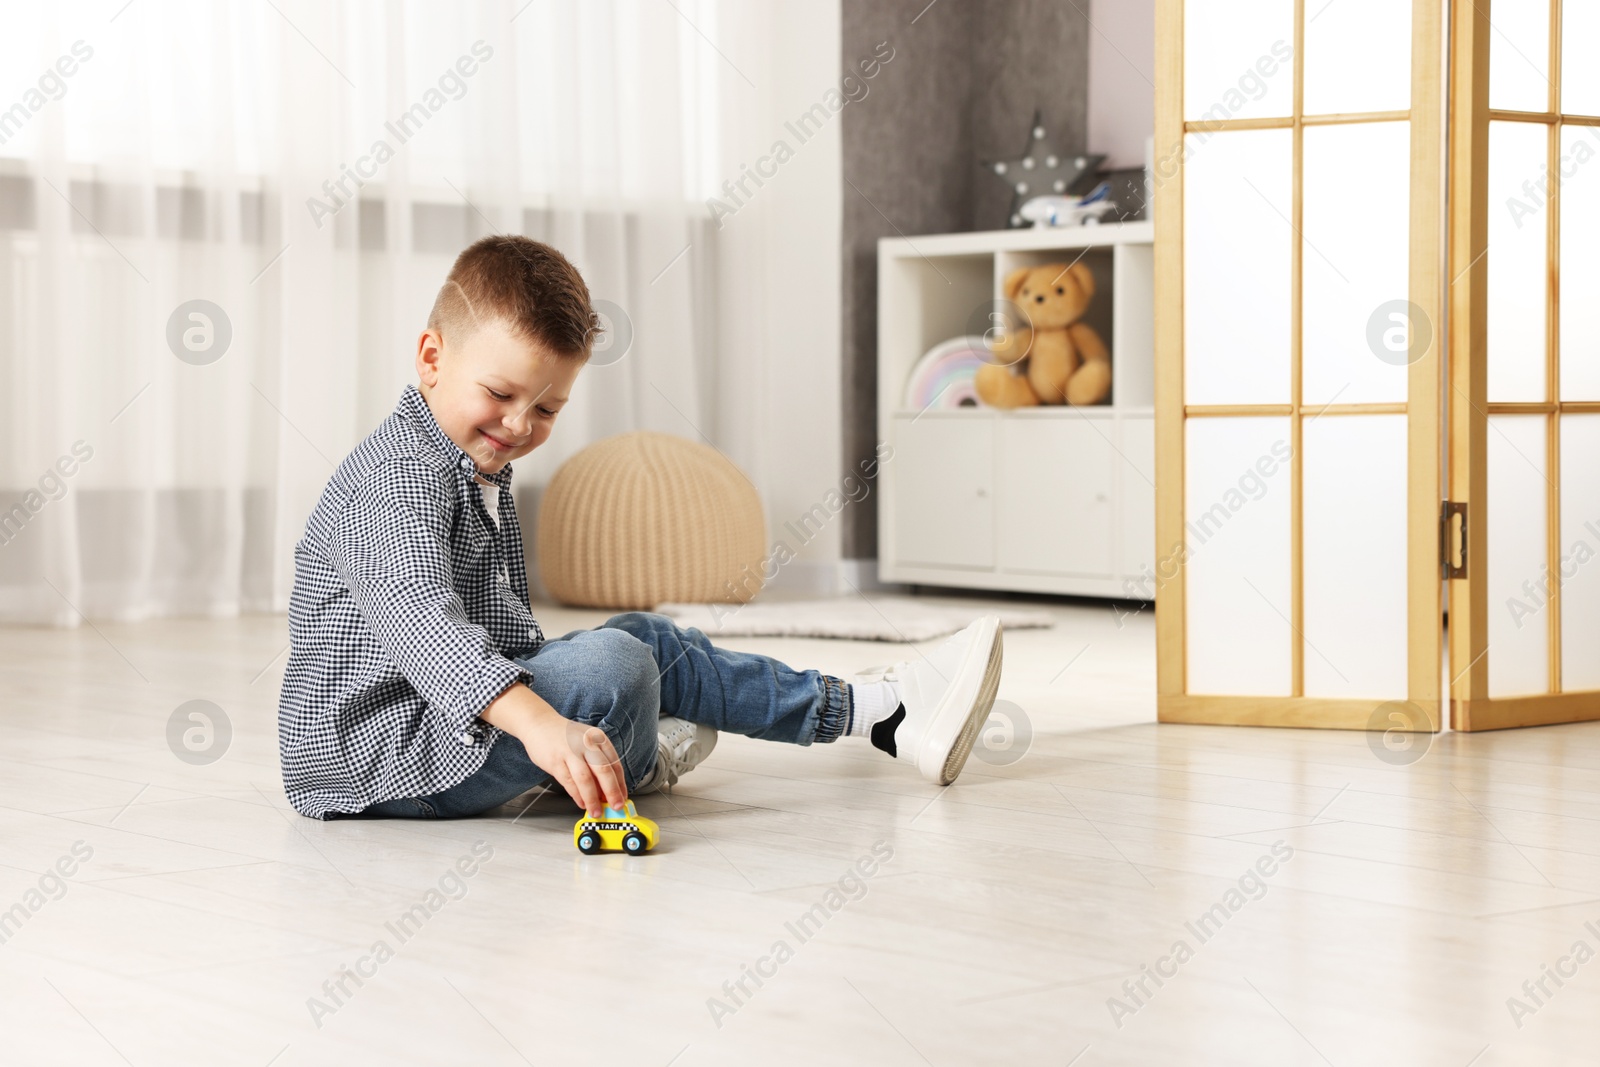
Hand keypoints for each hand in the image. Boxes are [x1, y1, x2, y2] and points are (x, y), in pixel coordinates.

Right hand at [479, 682, 627, 816]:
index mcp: (599, 739)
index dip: (621, 784)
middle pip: (604, 771)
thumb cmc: (565, 736)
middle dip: (612, 792)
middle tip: (616, 806)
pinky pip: (569, 782)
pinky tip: (582, 803)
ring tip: (596, 811)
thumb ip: (597, 763)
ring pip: (585, 779)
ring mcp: (570, 752)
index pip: (615, 764)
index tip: (623, 798)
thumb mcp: (587, 743)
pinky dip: (577, 795)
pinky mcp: (555, 761)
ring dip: (593, 799)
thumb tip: (606, 790)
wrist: (539, 723)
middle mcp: (587, 744)